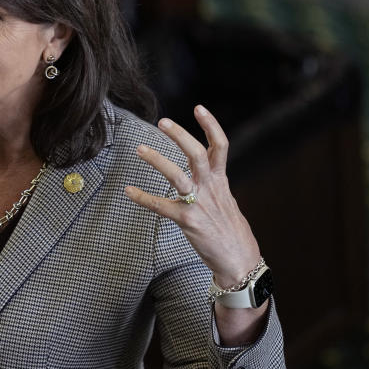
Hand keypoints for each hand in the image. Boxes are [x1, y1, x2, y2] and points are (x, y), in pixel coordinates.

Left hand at [124, 105, 260, 288]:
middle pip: (197, 154)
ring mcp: (199, 204)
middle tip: (162, 122)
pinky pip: (161, 206)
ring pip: (178, 176)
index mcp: (221, 181)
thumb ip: (214, 183)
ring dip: (158, 160)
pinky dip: (143, 198)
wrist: (240, 260)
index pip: (220, 146)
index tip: (198, 107)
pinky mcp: (188, 222)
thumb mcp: (226, 200)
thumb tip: (205, 169)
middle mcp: (211, 188)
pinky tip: (128, 191)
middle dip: (180, 135)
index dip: (210, 125)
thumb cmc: (231, 231)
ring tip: (140, 148)